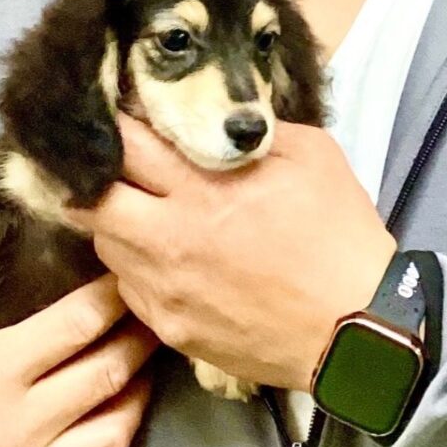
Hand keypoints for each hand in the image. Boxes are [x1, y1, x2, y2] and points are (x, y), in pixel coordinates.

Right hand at [0, 276, 157, 446]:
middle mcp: (15, 427)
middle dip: (140, 338)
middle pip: (108, 372)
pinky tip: (112, 427)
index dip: (114, 296)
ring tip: (142, 370)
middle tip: (153, 315)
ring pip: (115, 433)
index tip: (129, 277)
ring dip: (137, 396)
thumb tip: (15, 258)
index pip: (78, 323)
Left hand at [92, 116, 396, 390]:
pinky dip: (139, 268)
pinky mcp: (169, 328)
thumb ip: (253, 134)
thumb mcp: (312, 156)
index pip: (126, 145)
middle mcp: (169, 240)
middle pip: (90, 201)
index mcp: (202, 189)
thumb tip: (218, 123)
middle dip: (94, 178)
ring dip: (117, 223)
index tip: (118, 117)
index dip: (115, 126)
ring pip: (104, 246)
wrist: (356, 328)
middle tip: (111, 167)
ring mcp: (164, 290)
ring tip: (146, 213)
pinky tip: (170, 260)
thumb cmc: (340, 235)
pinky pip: (129, 288)